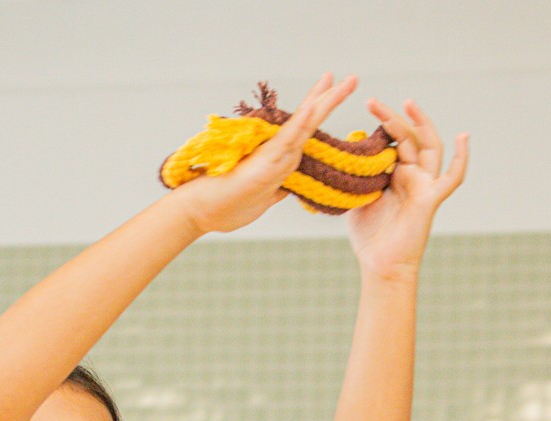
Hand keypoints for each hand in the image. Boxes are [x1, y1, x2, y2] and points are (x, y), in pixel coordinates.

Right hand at [172, 72, 358, 233]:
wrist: (198, 211)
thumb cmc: (225, 205)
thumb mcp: (262, 198)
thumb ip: (278, 187)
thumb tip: (290, 184)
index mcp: (277, 158)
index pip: (303, 130)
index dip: (319, 109)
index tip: (333, 89)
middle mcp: (275, 151)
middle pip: (308, 121)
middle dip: (329, 98)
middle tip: (352, 78)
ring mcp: (270, 156)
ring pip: (303, 125)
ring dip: (322, 104)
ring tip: (338, 81)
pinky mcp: (265, 164)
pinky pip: (288, 141)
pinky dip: (302, 124)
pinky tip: (314, 108)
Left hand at [347, 99, 468, 279]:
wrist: (380, 264)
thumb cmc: (370, 235)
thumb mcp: (356, 196)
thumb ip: (356, 172)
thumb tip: (350, 143)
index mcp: (396, 173)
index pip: (393, 141)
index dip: (382, 124)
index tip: (364, 109)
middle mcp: (413, 175)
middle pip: (409, 137)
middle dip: (393, 117)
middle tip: (371, 102)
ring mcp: (424, 184)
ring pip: (428, 146)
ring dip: (419, 123)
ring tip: (405, 103)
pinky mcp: (431, 198)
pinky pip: (452, 177)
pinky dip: (462, 158)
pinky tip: (463, 137)